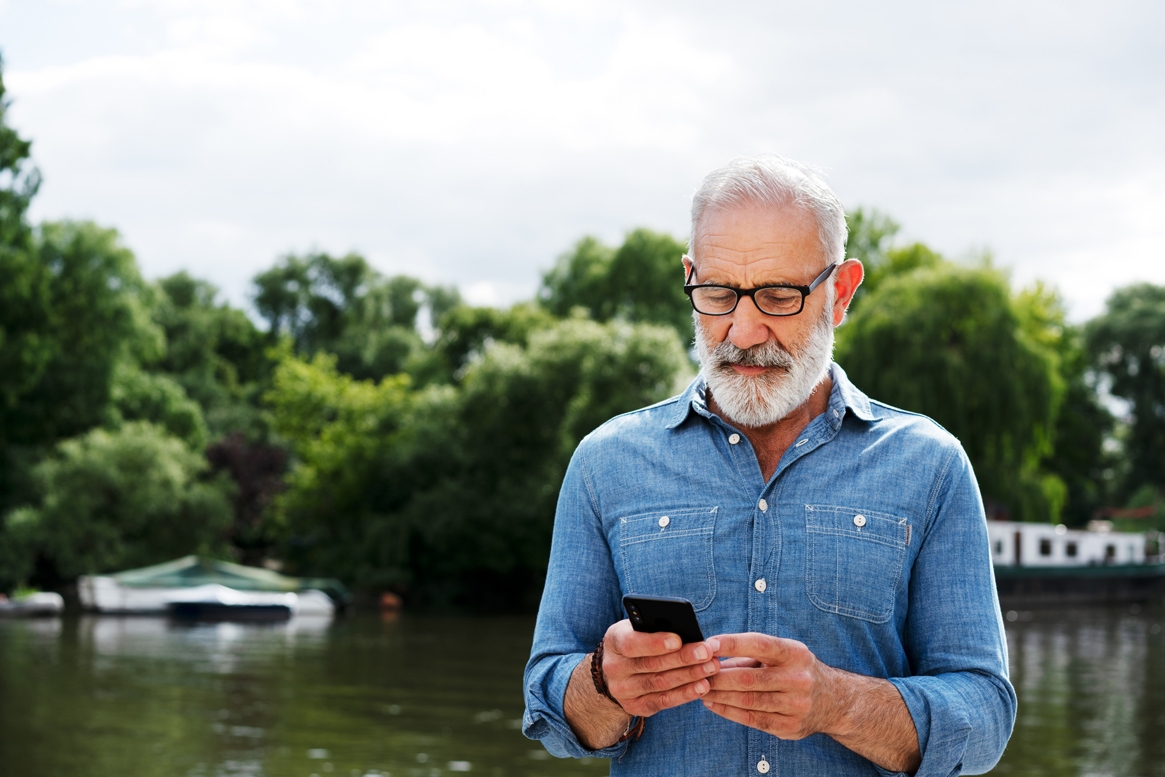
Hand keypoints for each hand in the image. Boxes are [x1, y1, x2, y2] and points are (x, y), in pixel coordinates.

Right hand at [601, 619, 721, 716]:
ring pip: (660, 683)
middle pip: (651, 664)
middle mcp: (614, 667)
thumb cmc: (639, 638)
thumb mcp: (640, 627)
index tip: (678, 640)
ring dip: (689, 676)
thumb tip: (687, 631)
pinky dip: (685, 694)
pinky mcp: (635, 706)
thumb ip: (656, 627)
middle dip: (682, 658)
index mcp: (614, 640)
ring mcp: (622, 690)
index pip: (631, 643)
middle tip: (707, 652)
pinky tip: (702, 687)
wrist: (621, 668)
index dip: (655, 643)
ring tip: (711, 667)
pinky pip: (663, 701)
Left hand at [702, 632, 839, 738]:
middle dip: (718, 676)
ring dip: (719, 695)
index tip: (708, 644)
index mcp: (795, 653)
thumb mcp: (781, 654)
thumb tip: (711, 655)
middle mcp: (798, 679)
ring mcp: (796, 705)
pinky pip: (753, 719)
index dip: (732, 644)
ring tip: (701, 689)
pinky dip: (729, 712)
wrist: (833, 701)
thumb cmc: (795, 670)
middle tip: (696, 673)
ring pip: (748, 701)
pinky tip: (715, 704)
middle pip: (749, 678)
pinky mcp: (790, 727)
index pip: (759, 644)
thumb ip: (748, 655)